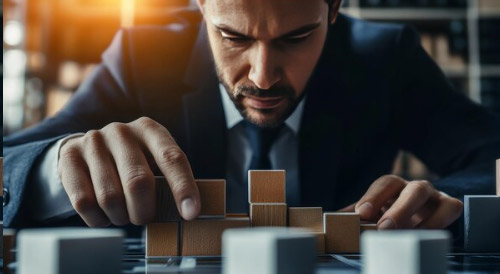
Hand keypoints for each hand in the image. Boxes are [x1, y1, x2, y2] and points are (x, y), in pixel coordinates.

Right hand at [58, 117, 200, 226]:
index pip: (172, 158)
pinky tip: (103, 216)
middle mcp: (121, 131)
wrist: (86, 149)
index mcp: (150, 130)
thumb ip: (168, 181)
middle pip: (139, 182)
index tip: (191, 213)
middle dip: (145, 211)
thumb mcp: (153, 162)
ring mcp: (93, 142)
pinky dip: (98, 219)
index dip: (183, 188)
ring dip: (121, 217)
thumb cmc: (131, 161)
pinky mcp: (69, 157)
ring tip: (123, 215)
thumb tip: (188, 212)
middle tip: (144, 218)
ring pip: (110, 197)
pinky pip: (84, 202)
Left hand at [343, 175, 462, 229]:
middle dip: (398, 210)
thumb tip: (331, 220)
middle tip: (384, 228)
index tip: (362, 213)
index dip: (372, 197)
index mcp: (392, 185)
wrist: (424, 215)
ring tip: (403, 236)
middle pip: (410, 190)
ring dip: (417, 218)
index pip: (383, 184)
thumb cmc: (392, 213)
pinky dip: (437, 223)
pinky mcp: (449, 205)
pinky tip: (423, 236)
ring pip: (428, 199)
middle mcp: (413, 186)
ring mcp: (434, 194)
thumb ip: (355, 215)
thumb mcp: (374, 213)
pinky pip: (448, 210)